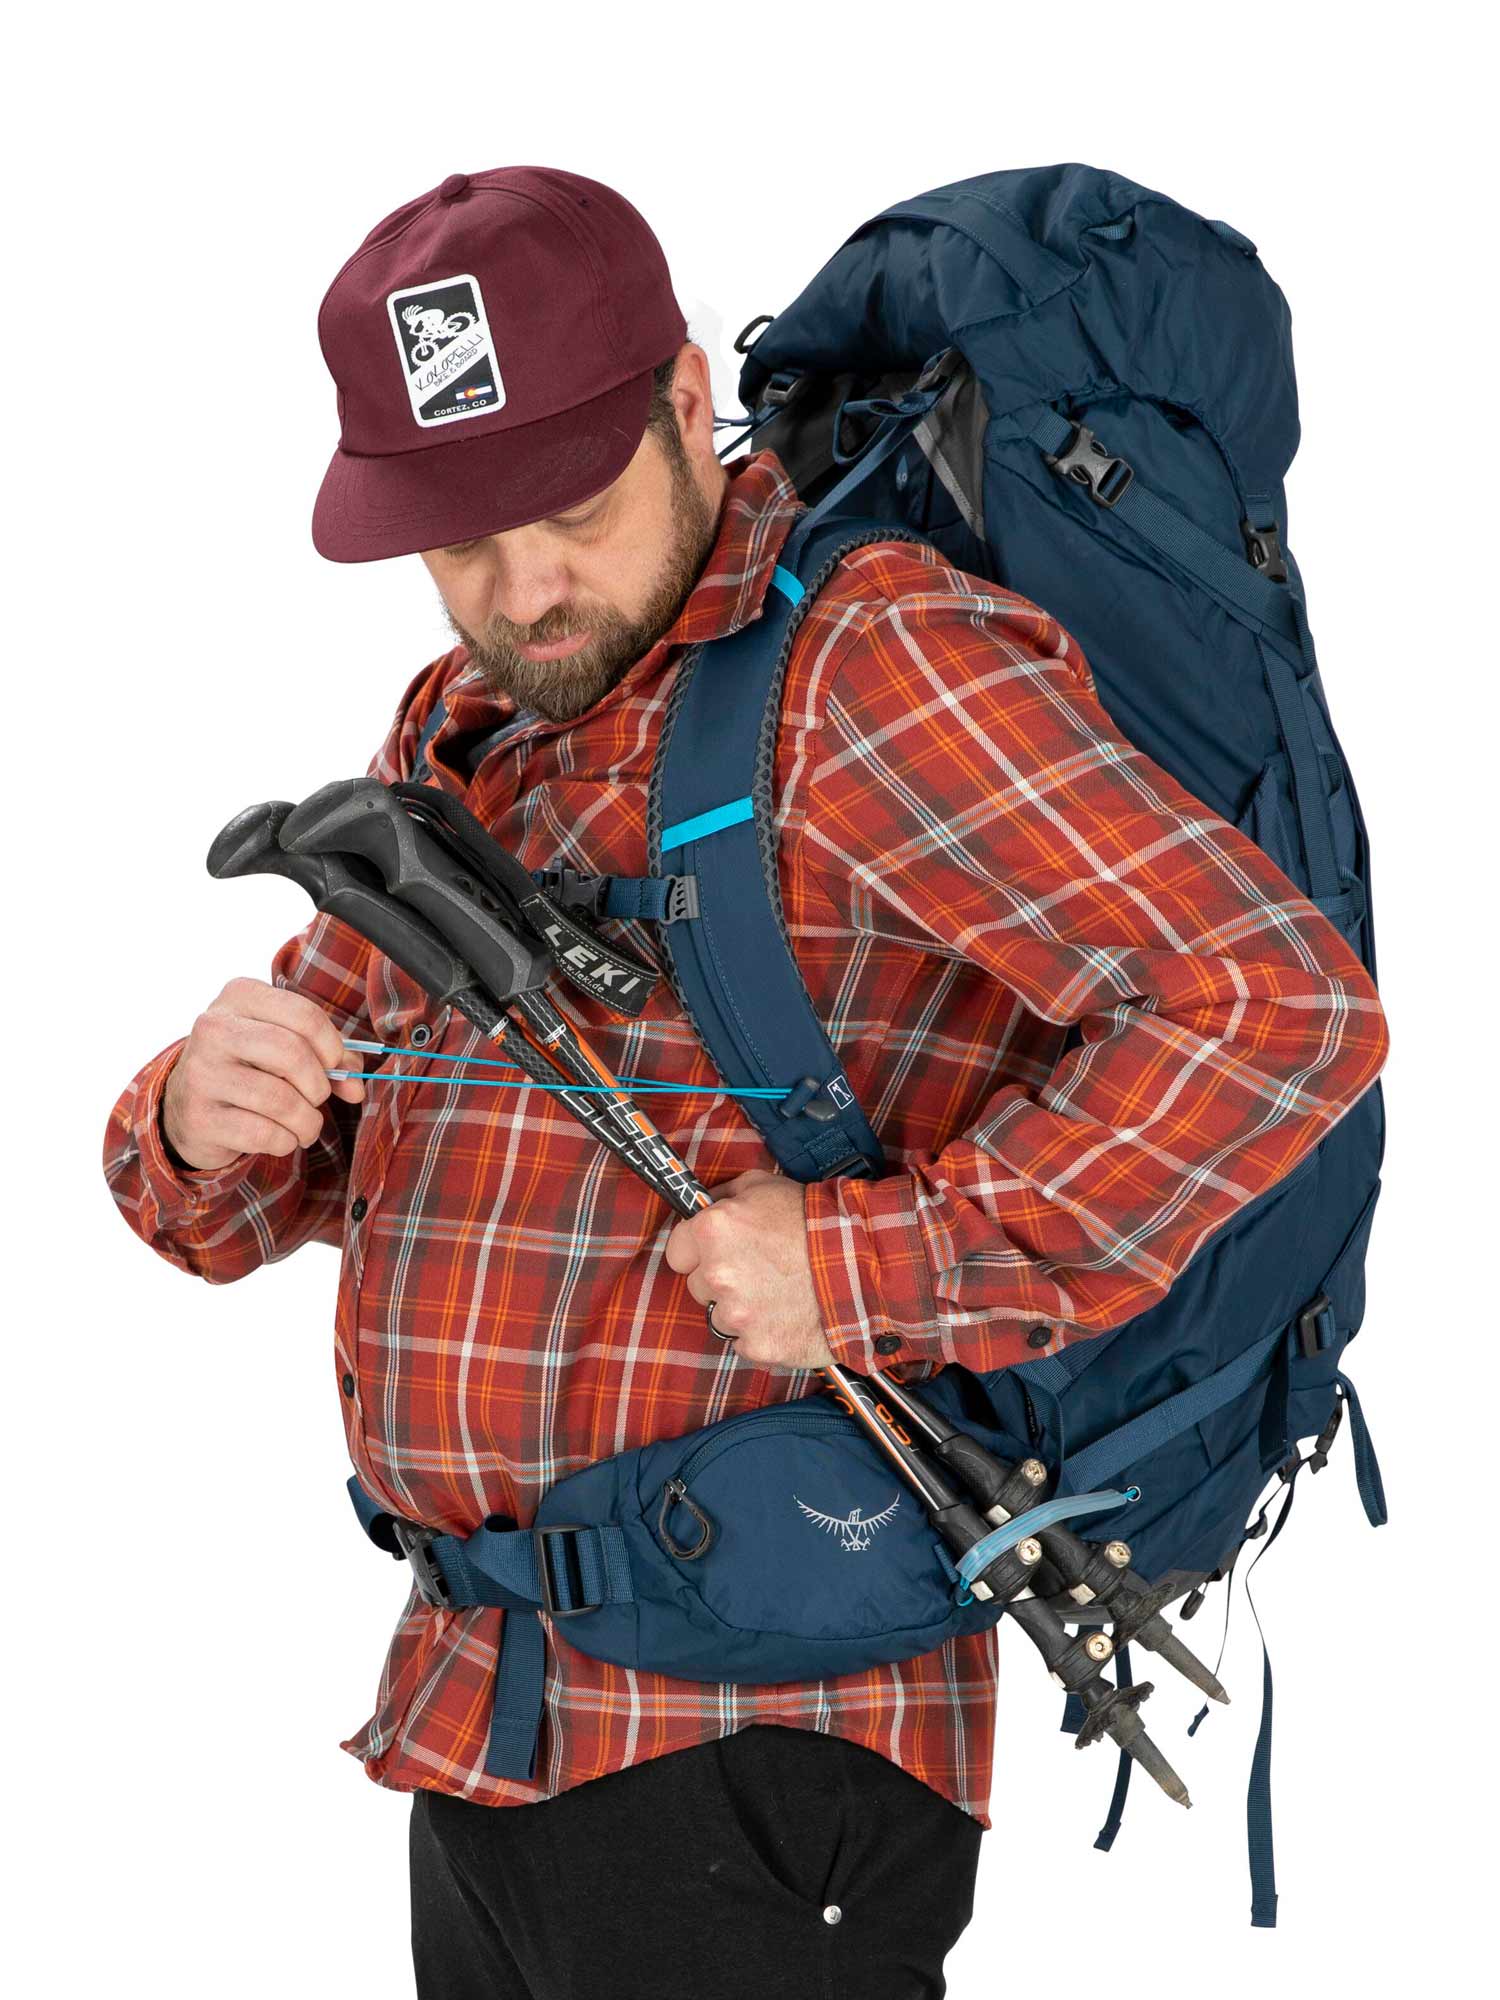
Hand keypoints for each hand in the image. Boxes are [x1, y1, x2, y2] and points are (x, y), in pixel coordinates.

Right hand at [161, 977, 364, 1171]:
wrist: (188, 1104)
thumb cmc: (250, 1067)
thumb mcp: (284, 1046)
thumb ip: (329, 1058)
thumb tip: (357, 1087)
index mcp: (239, 997)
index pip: (303, 1015)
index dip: (332, 1046)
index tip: (334, 1065)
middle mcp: (214, 1029)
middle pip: (291, 1054)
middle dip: (318, 1085)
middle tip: (318, 1098)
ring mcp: (201, 1074)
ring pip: (280, 1100)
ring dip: (307, 1122)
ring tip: (306, 1125)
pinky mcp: (199, 1117)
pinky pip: (264, 1133)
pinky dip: (286, 1142)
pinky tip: (282, 1138)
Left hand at [664, 1169, 834, 1371]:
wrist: (864, 1264)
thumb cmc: (814, 1221)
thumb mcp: (764, 1186)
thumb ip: (724, 1196)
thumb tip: (702, 1205)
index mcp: (712, 1231)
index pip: (676, 1251)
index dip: (697, 1250)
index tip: (717, 1252)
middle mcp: (716, 1275)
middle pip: (698, 1287)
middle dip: (722, 1280)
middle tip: (760, 1270)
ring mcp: (737, 1316)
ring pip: (722, 1317)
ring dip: (743, 1309)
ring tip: (781, 1293)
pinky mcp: (759, 1346)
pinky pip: (747, 1343)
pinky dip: (764, 1333)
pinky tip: (789, 1315)